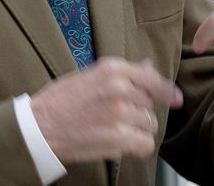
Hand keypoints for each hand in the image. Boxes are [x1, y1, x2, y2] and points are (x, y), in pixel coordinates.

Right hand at [29, 57, 182, 163]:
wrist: (38, 128)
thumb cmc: (59, 102)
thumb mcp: (90, 76)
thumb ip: (122, 74)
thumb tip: (149, 66)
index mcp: (112, 69)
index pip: (152, 78)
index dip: (166, 91)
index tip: (175, 99)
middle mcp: (120, 87)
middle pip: (150, 104)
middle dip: (139, 113)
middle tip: (117, 119)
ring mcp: (120, 113)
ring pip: (149, 124)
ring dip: (138, 131)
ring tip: (115, 131)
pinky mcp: (118, 137)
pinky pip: (145, 144)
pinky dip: (138, 147)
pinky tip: (122, 146)